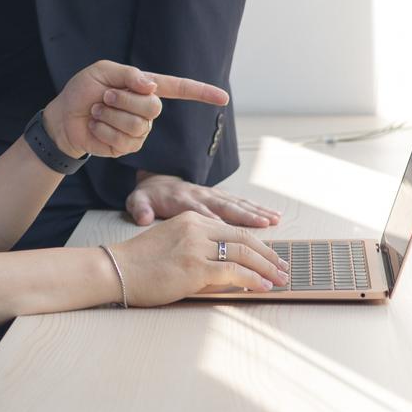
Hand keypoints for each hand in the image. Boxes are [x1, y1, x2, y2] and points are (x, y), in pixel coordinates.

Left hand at [43, 61, 230, 159]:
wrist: (64, 116)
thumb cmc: (83, 90)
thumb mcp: (101, 72)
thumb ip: (128, 75)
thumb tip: (151, 86)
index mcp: (145, 87)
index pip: (179, 88)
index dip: (201, 93)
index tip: (223, 97)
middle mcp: (146, 109)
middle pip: (153, 108)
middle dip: (124, 100)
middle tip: (105, 97)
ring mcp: (139, 130)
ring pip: (138, 126)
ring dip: (110, 116)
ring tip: (97, 111)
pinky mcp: (127, 147)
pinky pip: (123, 140)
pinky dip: (103, 129)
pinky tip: (96, 126)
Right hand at [108, 210, 289, 304]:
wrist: (116, 270)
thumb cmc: (140, 264)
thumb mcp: (172, 246)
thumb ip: (198, 250)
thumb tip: (227, 270)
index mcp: (190, 219)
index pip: (233, 229)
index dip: (257, 243)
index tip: (271, 256)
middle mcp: (196, 228)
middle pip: (243, 238)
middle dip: (268, 255)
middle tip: (283, 268)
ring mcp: (196, 246)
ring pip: (243, 254)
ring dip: (266, 268)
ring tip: (280, 279)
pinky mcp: (195, 267)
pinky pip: (234, 272)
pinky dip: (253, 280)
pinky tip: (263, 287)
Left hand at [126, 170, 280, 226]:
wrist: (155, 181)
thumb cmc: (149, 196)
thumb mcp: (137, 201)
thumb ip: (140, 207)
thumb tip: (142, 216)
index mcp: (182, 200)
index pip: (201, 211)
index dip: (216, 220)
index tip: (229, 230)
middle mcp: (201, 195)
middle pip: (225, 206)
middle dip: (246, 216)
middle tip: (265, 225)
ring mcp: (211, 194)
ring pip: (237, 203)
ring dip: (256, 212)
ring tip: (274, 220)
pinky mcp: (218, 196)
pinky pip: (240, 202)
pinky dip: (257, 209)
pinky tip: (273, 216)